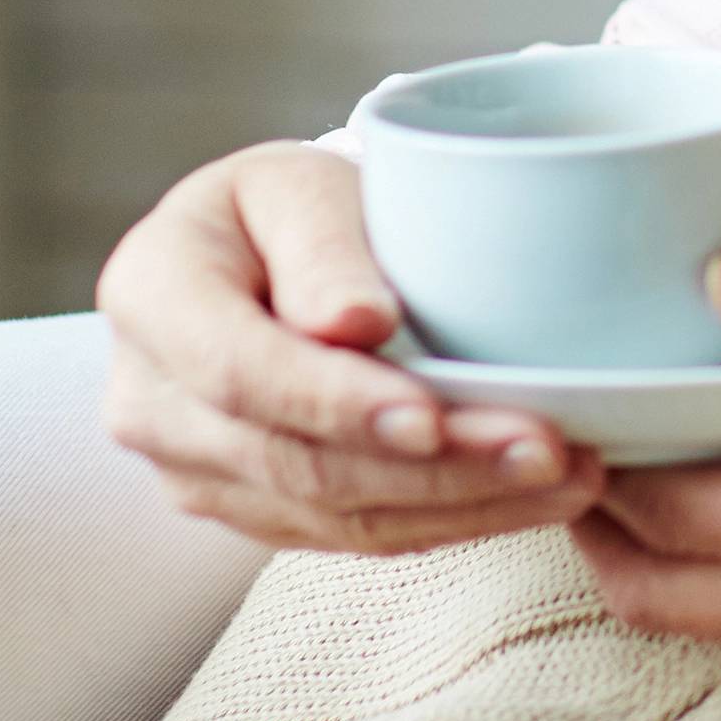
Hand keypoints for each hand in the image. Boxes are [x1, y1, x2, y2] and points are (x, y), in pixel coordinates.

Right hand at [96, 140, 606, 553]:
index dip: (336, 403)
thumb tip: (354, 324)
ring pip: (332, 515)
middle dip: (433, 468)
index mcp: (153, 293)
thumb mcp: (299, 185)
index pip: (240, 370)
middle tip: (549, 452)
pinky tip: (528, 497)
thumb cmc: (290, 206)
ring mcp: (194, 470)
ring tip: (569, 476)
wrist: (266, 252)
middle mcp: (151, 400)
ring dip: (460, 504)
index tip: (431, 416)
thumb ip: (324, 246)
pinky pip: (350, 535)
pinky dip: (446, 520)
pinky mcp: (251, 509)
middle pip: (296, 461)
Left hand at [570, 243, 720, 654]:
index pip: (664, 508)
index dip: (587, 451)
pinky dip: (695, 547)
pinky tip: (701, 462)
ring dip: (635, 529)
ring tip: (617, 428)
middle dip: (585, 501)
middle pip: (651, 579)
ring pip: (689, 602)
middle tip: (560, 407)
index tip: (549, 378)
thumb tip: (720, 277)